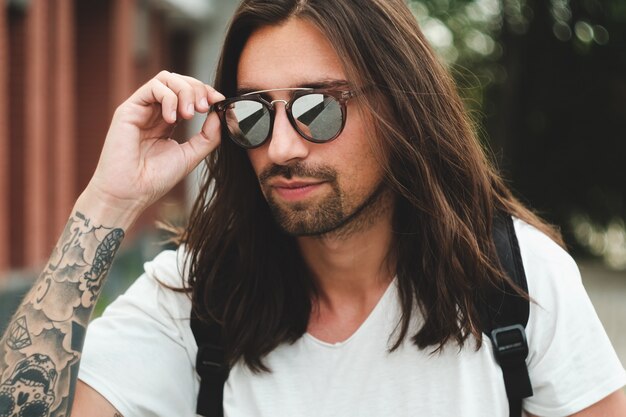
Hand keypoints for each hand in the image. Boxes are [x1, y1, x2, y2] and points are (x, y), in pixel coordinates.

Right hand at [84, 71, 224, 217]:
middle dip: (197, 89)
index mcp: (168, 121)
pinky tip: (172, 119)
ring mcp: (141, 109)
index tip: (219, 102)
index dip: (206, 92)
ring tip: (189, 115)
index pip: (188, 94)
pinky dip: (169, 98)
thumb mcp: (191, 155)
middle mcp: (153, 111)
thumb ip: (208, 135)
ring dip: (184, 91)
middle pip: (179, 81)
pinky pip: (152, 87)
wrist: (130, 193)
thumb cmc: (155, 178)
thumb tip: (221, 113)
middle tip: (204, 108)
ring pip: (166, 78)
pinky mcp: (128, 109)